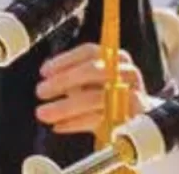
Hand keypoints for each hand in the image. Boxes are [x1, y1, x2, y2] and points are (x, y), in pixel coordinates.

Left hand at [34, 43, 149, 133]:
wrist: (138, 122)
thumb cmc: (108, 96)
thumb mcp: (91, 83)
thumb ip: (72, 76)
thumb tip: (47, 75)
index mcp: (116, 58)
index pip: (89, 52)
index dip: (65, 60)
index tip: (44, 72)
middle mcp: (127, 73)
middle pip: (94, 70)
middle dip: (63, 80)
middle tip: (40, 91)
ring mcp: (132, 95)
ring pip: (95, 97)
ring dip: (65, 106)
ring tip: (43, 113)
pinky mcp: (132, 118)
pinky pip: (100, 119)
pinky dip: (76, 123)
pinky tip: (58, 126)